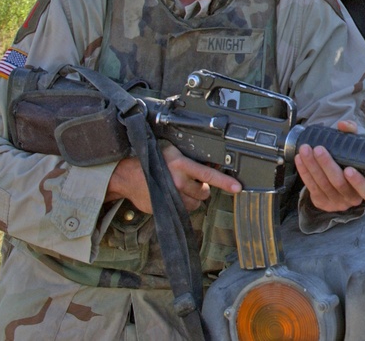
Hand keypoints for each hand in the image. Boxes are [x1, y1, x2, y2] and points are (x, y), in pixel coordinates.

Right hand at [106, 144, 241, 212]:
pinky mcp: (165, 208)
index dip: (225, 181)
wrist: (127, 175)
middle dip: (202, 189)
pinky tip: (171, 195)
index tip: (238, 188)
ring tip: (180, 188)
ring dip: (192, 198)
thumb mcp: (173, 153)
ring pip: (195, 204)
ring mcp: (171, 197)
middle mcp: (177, 182)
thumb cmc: (152, 160)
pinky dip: (181, 205)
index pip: (208, 174)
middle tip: (191, 182)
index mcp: (181, 165)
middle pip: (204, 192)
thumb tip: (212, 164)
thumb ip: (190, 159)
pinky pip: (182, 210)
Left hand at [294, 120, 364, 212]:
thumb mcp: (357, 148)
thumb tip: (343, 124)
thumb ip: (352, 133)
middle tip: (318, 149)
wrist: (342, 178)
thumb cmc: (353, 161)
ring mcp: (337, 203)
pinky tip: (300, 160)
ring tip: (305, 150)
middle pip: (338, 183)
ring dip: (312, 166)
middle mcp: (353, 198)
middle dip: (327, 165)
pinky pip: (311, 188)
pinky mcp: (322, 202)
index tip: (349, 169)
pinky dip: (304, 173)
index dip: (358, 182)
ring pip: (322, 185)